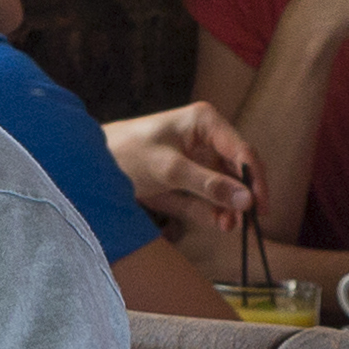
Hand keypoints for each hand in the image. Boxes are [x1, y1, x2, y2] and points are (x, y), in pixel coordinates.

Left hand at [100, 102, 255, 235]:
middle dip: (242, 196)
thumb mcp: (169, 170)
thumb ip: (208, 185)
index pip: (242, 151)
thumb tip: (247, 200)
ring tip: (227, 227)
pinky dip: (214, 210)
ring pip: (225, 186)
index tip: (261, 207)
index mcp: (205, 122)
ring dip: (229, 207)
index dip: (256, 179)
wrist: (88, 165)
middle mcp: (206, 137)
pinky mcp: (186, 179)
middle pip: (237, 169)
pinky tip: (218, 223)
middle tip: (249, 222)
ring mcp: (197, 159)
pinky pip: (208, 196)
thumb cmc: (125, 153)